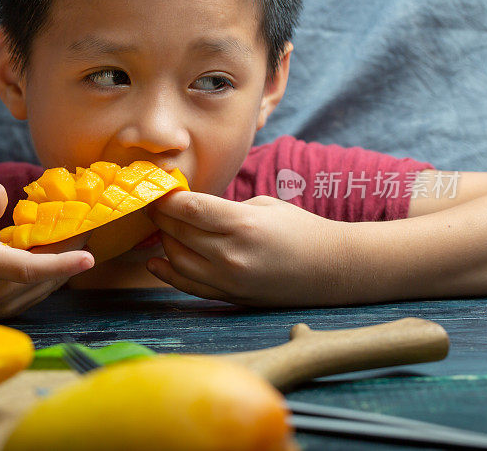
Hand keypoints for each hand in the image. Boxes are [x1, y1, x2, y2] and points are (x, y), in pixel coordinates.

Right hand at [0, 183, 93, 318]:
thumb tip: (0, 191)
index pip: (30, 268)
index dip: (62, 263)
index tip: (90, 258)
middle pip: (47, 276)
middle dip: (72, 252)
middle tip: (90, 225)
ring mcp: (4, 308)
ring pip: (47, 287)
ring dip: (65, 264)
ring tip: (79, 236)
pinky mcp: (7, 313)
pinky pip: (38, 293)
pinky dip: (52, 274)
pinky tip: (58, 254)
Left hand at [145, 192, 351, 306]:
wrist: (333, 268)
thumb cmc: (300, 229)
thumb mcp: (263, 205)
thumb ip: (223, 208)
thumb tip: (187, 207)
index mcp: (243, 224)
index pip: (190, 209)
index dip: (167, 199)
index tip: (158, 189)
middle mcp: (232, 254)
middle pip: (179, 233)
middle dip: (161, 216)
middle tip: (153, 204)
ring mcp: (230, 280)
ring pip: (179, 260)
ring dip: (164, 241)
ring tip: (162, 227)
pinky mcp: (231, 296)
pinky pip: (190, 286)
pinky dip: (168, 274)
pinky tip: (154, 262)